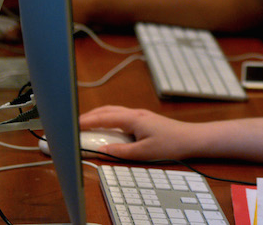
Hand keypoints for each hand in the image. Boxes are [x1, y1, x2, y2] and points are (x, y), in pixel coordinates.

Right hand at [79, 106, 200, 161]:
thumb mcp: (143, 152)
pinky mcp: (144, 119)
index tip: (71, 124)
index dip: (87, 121)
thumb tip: (102, 151)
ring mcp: (140, 114)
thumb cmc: (170, 144)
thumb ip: (121, 152)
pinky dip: (109, 118)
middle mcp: (135, 113)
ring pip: (114, 111)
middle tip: (74, 124)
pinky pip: (121, 115)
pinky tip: (106, 126)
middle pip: (107, 110)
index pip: (104, 117)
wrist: (191, 138)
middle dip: (90, 116)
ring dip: (99, 116)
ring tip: (86, 124)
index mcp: (133, 119)